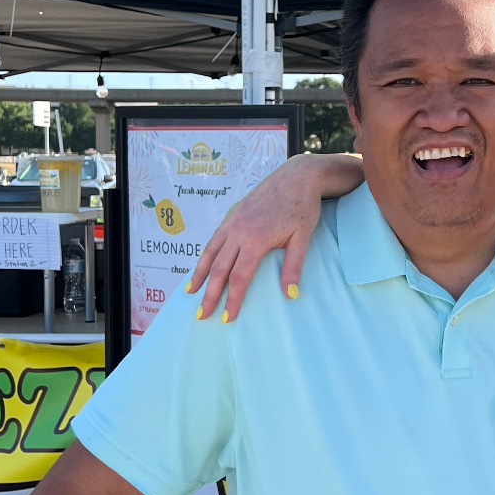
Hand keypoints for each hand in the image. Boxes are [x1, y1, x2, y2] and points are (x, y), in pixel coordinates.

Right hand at [188, 153, 351, 319]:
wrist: (298, 176)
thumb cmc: (303, 207)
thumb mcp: (303, 238)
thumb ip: (293, 266)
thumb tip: (290, 295)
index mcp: (255, 239)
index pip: (239, 277)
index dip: (232, 300)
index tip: (227, 318)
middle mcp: (238, 230)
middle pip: (218, 269)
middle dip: (209, 294)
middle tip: (202, 315)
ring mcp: (232, 221)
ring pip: (210, 253)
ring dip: (199, 275)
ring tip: (191, 293)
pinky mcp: (232, 214)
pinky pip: (214, 239)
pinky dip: (205, 255)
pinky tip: (202, 266)